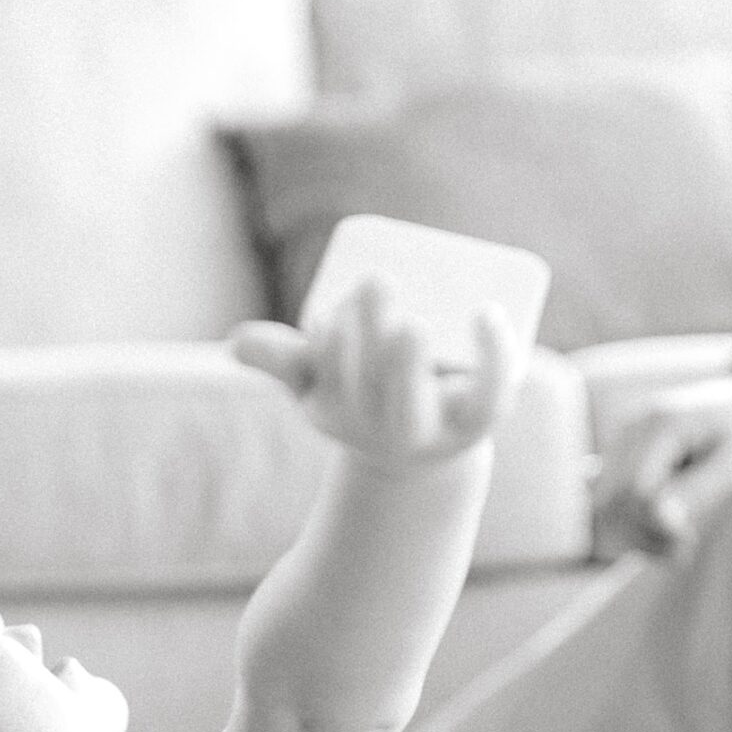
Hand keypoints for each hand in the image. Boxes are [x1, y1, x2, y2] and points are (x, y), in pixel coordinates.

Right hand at [233, 281, 523, 468]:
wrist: (425, 450)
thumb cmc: (365, 400)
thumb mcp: (319, 383)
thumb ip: (281, 358)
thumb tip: (237, 342)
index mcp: (345, 414)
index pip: (334, 378)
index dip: (333, 345)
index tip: (333, 315)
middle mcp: (388, 428)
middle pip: (373, 389)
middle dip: (368, 339)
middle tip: (375, 281)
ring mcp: (436, 427)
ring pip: (417, 403)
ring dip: (409, 365)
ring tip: (413, 322)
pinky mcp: (483, 419)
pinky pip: (492, 394)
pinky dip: (494, 355)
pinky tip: (490, 312)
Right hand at [594, 362, 731, 557]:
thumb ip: (696, 492)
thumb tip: (661, 521)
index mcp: (662, 424)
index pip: (635, 492)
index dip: (656, 527)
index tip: (689, 543)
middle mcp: (631, 427)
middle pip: (610, 502)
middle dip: (642, 535)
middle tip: (681, 552)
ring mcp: (621, 438)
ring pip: (603, 505)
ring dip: (635, 534)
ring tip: (675, 546)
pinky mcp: (620, 453)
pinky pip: (610, 498)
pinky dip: (631, 522)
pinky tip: (661, 530)